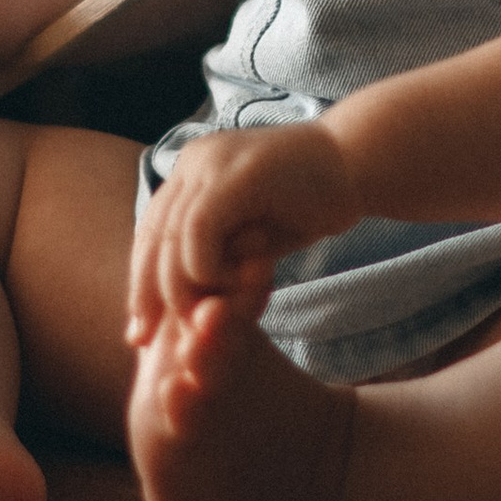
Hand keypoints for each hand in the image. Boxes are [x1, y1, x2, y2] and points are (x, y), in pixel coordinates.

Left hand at [126, 120, 362, 338]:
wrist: (361, 165)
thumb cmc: (312, 204)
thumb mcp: (253, 236)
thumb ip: (219, 258)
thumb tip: (181, 306)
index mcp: (192, 171)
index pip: (150, 232)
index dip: (139, 282)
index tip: (139, 328)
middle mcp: (194, 160)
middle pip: (151, 235)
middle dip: (144, 293)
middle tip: (143, 339)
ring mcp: (214, 163)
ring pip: (170, 238)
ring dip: (181, 288)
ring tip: (202, 317)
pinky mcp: (238, 175)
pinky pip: (199, 230)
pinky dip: (205, 267)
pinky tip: (231, 283)